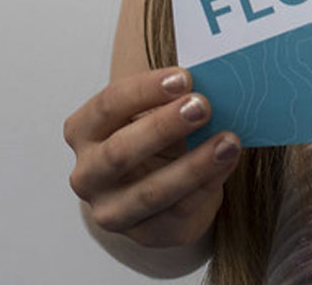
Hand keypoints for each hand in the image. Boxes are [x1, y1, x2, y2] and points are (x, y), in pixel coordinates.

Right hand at [64, 67, 241, 249]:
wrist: (157, 186)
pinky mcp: (144, 233)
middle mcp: (87, 174)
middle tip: (202, 106)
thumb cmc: (153, 138)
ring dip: (194, 164)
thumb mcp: (151, 113)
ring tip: (228, 141)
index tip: (184, 77)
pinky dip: (206, 185)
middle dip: (164, 127)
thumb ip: (169, 99)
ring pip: (150, 191)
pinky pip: (178, 210)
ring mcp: (112, 210)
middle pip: (120, 151)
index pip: (108, 105)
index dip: (145, 90)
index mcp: (83, 132)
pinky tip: (227, 163)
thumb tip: (209, 81)